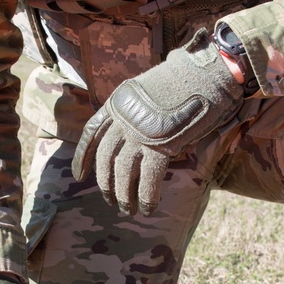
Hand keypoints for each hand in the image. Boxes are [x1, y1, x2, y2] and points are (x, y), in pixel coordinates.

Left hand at [72, 30, 244, 215]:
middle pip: (106, 159)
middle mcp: (123, 119)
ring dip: (124, 195)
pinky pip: (148, 179)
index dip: (82, 157)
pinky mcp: (161, 145)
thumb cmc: (184, 81)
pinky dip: (147, 197)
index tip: (79, 176)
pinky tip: (148, 208)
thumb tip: (138, 143)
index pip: (91, 134)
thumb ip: (137, 115)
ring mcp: (140, 133)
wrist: (205, 73)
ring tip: (129, 209)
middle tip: (111, 201)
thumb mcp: (147, 92)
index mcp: (116, 103)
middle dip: (107, 184)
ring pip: (124, 173)